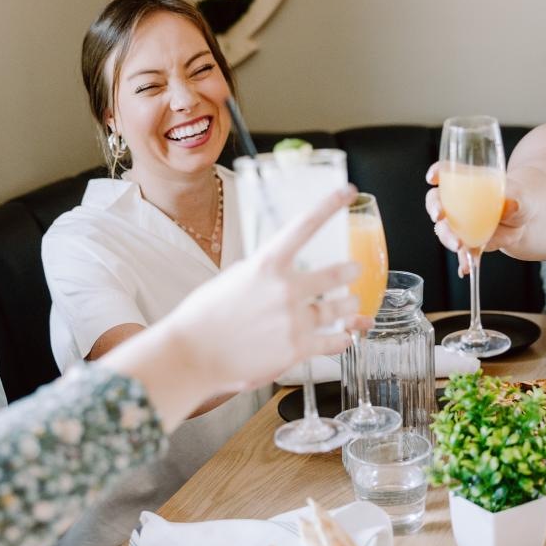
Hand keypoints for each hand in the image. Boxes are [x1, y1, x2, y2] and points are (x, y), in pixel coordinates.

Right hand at [169, 184, 368, 388]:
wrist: (191, 355)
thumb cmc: (204, 317)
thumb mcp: (232, 279)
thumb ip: (260, 272)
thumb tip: (277, 272)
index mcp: (265, 264)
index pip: (304, 226)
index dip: (329, 205)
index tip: (348, 190)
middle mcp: (284, 289)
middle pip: (336, 274)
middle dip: (349, 271)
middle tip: (354, 270)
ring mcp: (293, 320)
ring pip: (340, 310)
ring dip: (350, 307)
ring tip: (353, 307)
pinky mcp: (296, 350)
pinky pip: (333, 343)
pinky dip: (342, 339)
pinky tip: (345, 338)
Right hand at [425, 164, 527, 274]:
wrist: (523, 221)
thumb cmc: (519, 199)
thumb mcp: (520, 196)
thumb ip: (515, 199)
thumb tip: (510, 204)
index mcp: (466, 182)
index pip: (445, 172)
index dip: (436, 172)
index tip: (433, 177)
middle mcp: (456, 201)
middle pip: (436, 201)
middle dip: (435, 209)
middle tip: (440, 216)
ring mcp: (459, 223)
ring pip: (444, 228)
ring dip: (447, 237)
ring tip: (459, 245)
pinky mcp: (466, 241)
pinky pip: (460, 251)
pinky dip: (462, 260)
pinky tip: (466, 267)